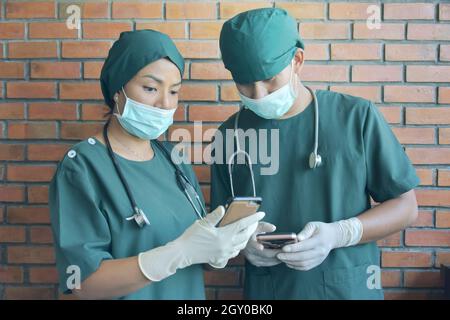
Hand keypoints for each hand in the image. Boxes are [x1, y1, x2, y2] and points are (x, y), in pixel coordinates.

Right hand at [138, 206, 263, 280]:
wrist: (183, 253)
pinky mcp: (221, 257)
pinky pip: (236, 251)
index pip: (242, 224)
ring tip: (247, 229)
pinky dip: (239, 245)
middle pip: (245, 235)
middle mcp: (227, 245)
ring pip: (242, 244)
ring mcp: (225, 252)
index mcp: (223, 235)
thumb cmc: (191, 237)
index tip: (261, 213)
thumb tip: (223, 208)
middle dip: (252, 227)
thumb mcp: (202, 223)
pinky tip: (237, 241)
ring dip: (246, 236)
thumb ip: (215, 215)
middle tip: (254, 221)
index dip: (253, 218)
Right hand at [243, 222, 282, 266]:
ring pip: (267, 261)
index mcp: (248, 242)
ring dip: (277, 258)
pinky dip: (274, 261)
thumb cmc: (251, 231)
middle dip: (276, 253)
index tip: (264, 247)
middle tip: (286, 250)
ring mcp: (252, 259)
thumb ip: (264, 226)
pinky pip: (266, 263)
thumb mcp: (256, 226)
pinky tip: (280, 258)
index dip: (259, 247)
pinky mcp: (255, 263)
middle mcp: (249, 252)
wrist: (242, 239)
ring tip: (286, 254)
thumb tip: (273, 228)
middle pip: (265, 255)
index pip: (253, 245)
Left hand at [277, 222, 339, 270]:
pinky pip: (305, 267)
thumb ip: (305, 231)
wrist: (332, 237)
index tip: (283, 248)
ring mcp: (319, 259)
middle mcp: (320, 252)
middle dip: (289, 257)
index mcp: (319, 241)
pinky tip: (288, 262)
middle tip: (278, 255)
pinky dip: (295, 266)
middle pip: (303, 257)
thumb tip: (298, 238)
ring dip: (291, 262)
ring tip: (281, 258)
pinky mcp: (317, 263)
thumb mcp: (313, 225)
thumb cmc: (320, 229)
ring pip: (303, 264)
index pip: (305, 246)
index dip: (293, 248)